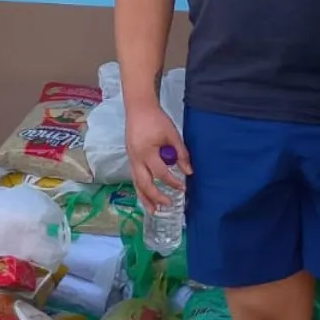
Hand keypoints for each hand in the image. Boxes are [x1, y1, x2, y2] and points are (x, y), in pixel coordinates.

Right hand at [125, 99, 190, 213]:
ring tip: (153, 210)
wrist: (139, 108)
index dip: (173, 182)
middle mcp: (136, 159)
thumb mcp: (172, 135)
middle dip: (155, 196)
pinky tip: (146, 196)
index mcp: (146, 152)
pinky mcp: (131, 158)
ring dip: (144, 198)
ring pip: (136, 183)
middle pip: (144, 183)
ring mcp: (131, 159)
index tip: (184, 187)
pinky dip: (141, 188)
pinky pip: (135, 177)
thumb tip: (189, 172)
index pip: (161, 173)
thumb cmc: (157, 120)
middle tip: (168, 205)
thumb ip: (181, 154)